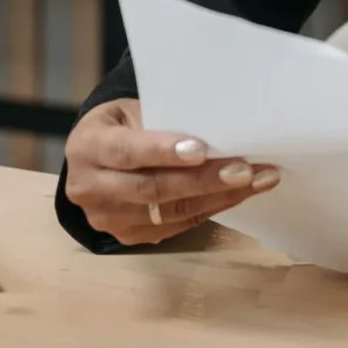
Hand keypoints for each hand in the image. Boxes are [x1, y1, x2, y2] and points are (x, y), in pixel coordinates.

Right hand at [65, 99, 278, 245]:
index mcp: (88, 146)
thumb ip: (163, 121)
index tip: (202, 150)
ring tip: (259, 180)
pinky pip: (179, 224)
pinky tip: (242, 193)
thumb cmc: (124, 125)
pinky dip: (214, 207)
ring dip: (220, 196)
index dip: (163, 151)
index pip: (126, 152)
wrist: (98, 159)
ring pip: (171, 211)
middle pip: (152, 188)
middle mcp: (90, 187)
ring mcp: (108, 218)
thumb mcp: (132, 111)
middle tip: (246, 170)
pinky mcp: (129, 236)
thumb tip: (218, 130)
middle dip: (204, 180)